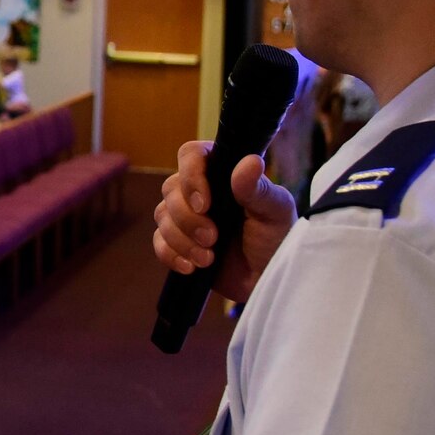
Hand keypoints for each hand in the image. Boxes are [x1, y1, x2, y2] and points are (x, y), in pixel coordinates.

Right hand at [152, 143, 296, 302]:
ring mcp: (186, 216)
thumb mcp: (274, 212)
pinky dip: (172, 255)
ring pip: (162, 216)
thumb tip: (250, 161)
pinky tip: (191, 267)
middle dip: (188, 219)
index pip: (191, 155)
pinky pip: (159, 243)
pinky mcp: (178, 242)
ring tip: (208, 259)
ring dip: (182, 240)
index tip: (204, 204)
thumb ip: (258, 188)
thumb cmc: (276, 239)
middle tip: (212, 238)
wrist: (267, 279)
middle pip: (170, 189)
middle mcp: (200, 190)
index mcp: (222, 173)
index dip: (190, 176)